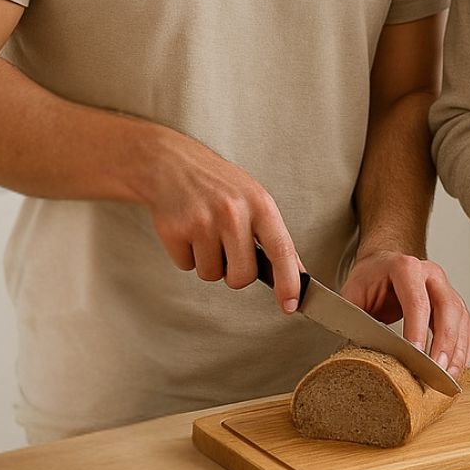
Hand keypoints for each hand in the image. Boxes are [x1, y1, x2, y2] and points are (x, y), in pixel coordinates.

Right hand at [137, 123, 302, 313]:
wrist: (172, 164)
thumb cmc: (220, 185)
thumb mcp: (254, 199)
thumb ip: (274, 236)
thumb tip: (297, 272)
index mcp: (260, 204)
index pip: (281, 249)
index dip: (288, 281)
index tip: (291, 304)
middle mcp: (233, 212)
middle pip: (242, 276)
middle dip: (235, 274)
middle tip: (229, 250)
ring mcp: (203, 222)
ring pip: (212, 275)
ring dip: (209, 262)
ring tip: (206, 232)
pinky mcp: (175, 231)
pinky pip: (187, 267)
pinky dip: (187, 256)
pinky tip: (187, 231)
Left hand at [340, 250, 469, 380]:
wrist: (383, 265)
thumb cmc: (370, 278)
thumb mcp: (353, 292)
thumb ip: (355, 319)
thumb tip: (354, 350)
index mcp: (406, 268)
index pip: (417, 300)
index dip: (418, 329)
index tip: (415, 354)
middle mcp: (431, 275)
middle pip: (447, 308)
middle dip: (444, 342)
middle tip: (436, 370)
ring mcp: (445, 287)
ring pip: (460, 318)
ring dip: (457, 349)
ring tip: (447, 376)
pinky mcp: (452, 303)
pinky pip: (464, 326)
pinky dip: (462, 349)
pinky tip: (455, 367)